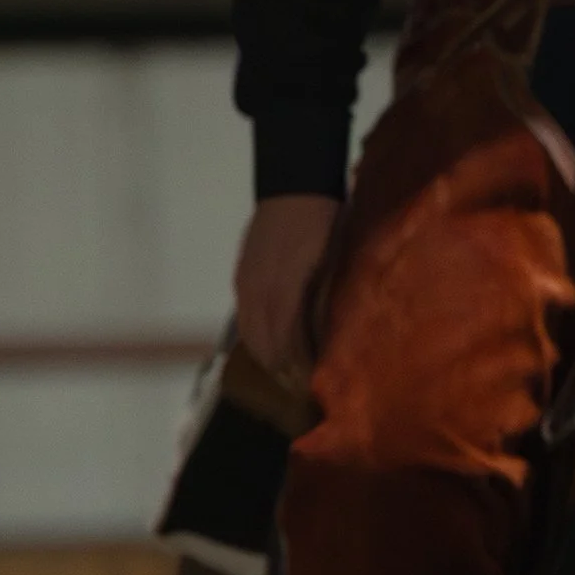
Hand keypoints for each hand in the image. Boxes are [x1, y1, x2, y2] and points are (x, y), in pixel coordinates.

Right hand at [233, 193, 340, 383]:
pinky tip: (272, 346)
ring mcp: (246, 284)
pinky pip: (244, 319)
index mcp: (285, 290)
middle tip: (304, 390)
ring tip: (288, 374)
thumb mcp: (334, 262)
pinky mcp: (240, 277)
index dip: (301, 369)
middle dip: (284, 372)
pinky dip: (257, 339)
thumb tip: (327, 341)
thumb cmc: (325, 222)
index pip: (289, 344)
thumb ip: (325, 303)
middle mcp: (259, 291)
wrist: (296, 184)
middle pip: (266, 346)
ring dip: (269, 359)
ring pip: (251, 336)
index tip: (315, 388)